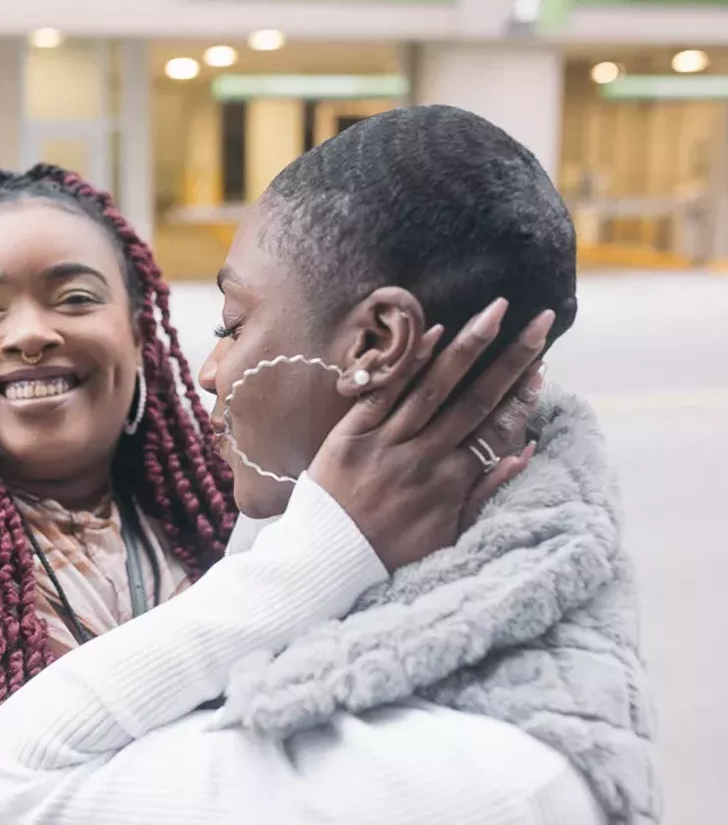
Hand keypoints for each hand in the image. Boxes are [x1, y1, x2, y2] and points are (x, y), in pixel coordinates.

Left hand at [309, 299, 551, 572]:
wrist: (328, 559)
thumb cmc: (390, 550)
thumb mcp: (448, 534)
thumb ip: (486, 493)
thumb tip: (523, 453)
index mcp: (451, 482)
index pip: (497, 429)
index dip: (522, 396)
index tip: (542, 366)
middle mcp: (425, 457)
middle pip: (477, 398)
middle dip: (512, 357)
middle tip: (540, 320)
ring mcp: (388, 442)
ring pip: (435, 387)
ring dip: (469, 346)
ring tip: (495, 311)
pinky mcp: (352, 433)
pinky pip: (386, 391)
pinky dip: (410, 363)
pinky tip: (433, 332)